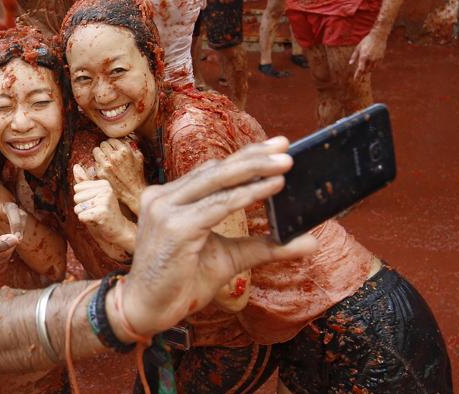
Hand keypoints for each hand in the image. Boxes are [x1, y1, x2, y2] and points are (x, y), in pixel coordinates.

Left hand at [72, 164, 135, 251]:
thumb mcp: (94, 195)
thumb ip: (84, 182)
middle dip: (82, 207)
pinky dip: (86, 221)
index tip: (96, 203)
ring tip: (97, 216)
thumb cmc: (104, 213)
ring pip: (78, 208)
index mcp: (104, 183)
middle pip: (76, 197)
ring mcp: (105, 201)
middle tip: (96, 211)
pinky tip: (97, 222)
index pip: (77, 188)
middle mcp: (106, 190)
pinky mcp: (102, 213)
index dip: (83, 199)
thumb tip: (75, 166)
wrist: (119, 231)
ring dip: (84, 215)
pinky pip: (81, 216)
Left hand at [92, 139, 145, 214]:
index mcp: (124, 151)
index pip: (112, 140)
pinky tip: (104, 167)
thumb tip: (123, 140)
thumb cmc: (137, 175)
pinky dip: (98, 163)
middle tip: (108, 151)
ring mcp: (106, 165)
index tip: (113, 146)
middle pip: (103, 144)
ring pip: (96, 151)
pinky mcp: (101, 173)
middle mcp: (114, 157)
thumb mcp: (139, 157)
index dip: (113, 143)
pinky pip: (95, 163)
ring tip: (104, 157)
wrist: (133, 192)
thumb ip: (131, 147)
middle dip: (106, 147)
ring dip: (100, 153)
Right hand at [116, 137, 317, 335]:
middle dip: (253, 157)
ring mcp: (165, 209)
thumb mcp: (229, 258)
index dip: (244, 157)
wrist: (149, 310)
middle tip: (284, 147)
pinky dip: (246, 196)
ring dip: (254, 172)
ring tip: (284, 166)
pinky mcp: (174, 226)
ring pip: (217, 182)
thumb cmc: (183, 283)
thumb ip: (263, 246)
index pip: (212, 170)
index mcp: (170, 198)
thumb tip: (309, 242)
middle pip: (215, 169)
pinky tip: (270, 188)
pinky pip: (218, 206)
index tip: (274, 147)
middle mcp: (163, 197)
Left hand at [348, 30, 387, 80]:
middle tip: (360, 80)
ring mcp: (376, 59)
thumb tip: (350, 63)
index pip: (360, 69)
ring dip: (368, 71)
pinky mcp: (381, 58)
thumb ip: (354, 56)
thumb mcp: (358, 47)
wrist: (378, 36)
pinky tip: (370, 66)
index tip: (356, 80)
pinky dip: (373, 66)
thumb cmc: (366, 41)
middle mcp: (370, 59)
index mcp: (363, 57)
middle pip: (366, 71)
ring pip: (372, 69)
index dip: (358, 75)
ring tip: (364, 73)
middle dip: (363, 75)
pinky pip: (376, 65)